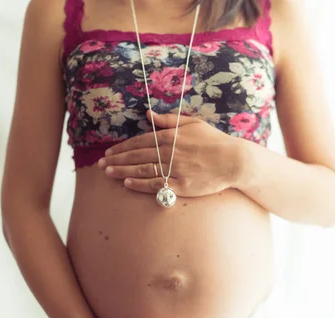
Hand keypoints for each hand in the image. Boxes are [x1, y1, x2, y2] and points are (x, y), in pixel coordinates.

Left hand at [98, 110, 242, 196]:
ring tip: (108, 173)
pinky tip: (127, 184)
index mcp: (170, 137)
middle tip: (101, 164)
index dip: (122, 147)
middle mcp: (169, 153)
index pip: (140, 142)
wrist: (233, 160)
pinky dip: (140, 184)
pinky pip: (156, 185)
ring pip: (142, 171)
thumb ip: (168, 120)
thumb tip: (148, 115)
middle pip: (136, 157)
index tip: (109, 152)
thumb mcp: (192, 123)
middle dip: (117, 160)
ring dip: (122, 172)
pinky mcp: (181, 186)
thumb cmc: (214, 141)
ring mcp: (174, 170)